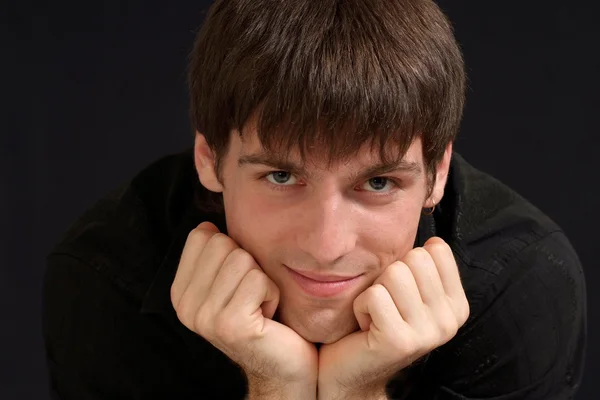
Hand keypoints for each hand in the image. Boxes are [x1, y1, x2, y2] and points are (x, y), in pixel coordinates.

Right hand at [171, 222, 317, 398]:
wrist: (282, 367)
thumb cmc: (262, 316)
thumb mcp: (230, 282)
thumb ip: (216, 255)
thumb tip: (207, 226)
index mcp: (180, 292)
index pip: (201, 235)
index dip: (231, 251)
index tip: (237, 282)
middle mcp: (185, 307)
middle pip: (222, 243)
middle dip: (248, 265)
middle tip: (251, 296)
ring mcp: (205, 318)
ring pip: (242, 259)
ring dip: (262, 280)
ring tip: (259, 306)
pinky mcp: (230, 325)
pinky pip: (258, 280)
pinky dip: (272, 293)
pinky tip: (267, 316)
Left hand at [317, 237, 469, 399]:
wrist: (355, 373)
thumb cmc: (379, 323)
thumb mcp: (410, 294)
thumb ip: (425, 268)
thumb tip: (434, 239)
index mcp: (457, 306)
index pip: (436, 250)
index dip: (407, 264)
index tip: (401, 292)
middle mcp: (449, 321)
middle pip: (414, 258)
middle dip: (389, 277)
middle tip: (386, 305)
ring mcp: (427, 333)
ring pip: (394, 274)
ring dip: (374, 292)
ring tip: (376, 316)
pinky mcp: (400, 340)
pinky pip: (374, 295)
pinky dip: (361, 307)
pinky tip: (366, 327)